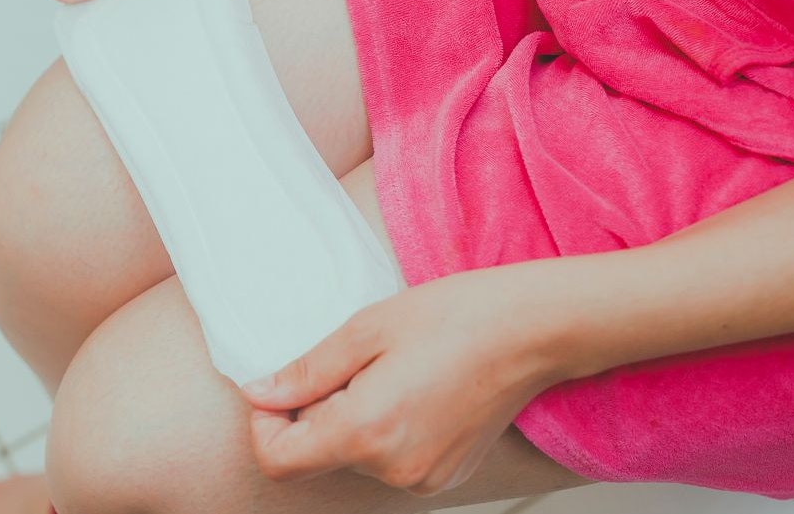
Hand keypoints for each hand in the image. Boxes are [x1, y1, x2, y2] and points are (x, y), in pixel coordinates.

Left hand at [241, 259, 586, 494]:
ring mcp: (422, 479)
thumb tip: (259, 393)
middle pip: (316, 456)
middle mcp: (392, 469)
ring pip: (352, 457)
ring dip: (351, 419)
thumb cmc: (457, 316)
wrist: (533, 330)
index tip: (279, 387)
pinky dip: (383, 430)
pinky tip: (413, 390)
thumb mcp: (366, 328)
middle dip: (315, 413)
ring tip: (392, 372)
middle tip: (353, 363)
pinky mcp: (443, 476)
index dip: (265, 424)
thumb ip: (306, 370)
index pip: (279, 461)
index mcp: (366, 431)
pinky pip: (387, 460)